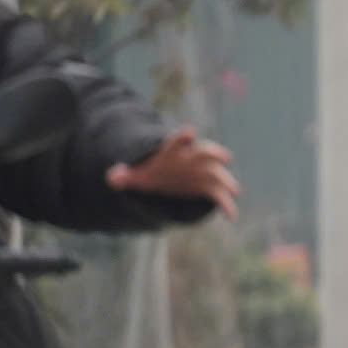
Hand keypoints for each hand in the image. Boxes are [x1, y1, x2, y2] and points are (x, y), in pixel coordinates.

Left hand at [107, 128, 238, 217]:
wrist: (167, 175)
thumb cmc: (151, 172)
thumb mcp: (136, 174)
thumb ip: (124, 175)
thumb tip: (113, 177)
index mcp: (174, 151)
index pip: (178, 142)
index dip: (183, 137)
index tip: (190, 132)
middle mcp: (193, 158)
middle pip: (206, 152)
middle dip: (215, 154)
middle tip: (226, 157)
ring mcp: (203, 172)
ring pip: (218, 174)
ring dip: (227, 181)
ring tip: (234, 190)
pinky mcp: (208, 187)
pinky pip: (220, 195)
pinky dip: (226, 204)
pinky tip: (231, 216)